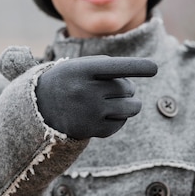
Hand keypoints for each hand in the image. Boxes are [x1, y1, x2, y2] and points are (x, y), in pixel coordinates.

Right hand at [36, 56, 156, 138]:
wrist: (40, 106)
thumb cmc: (70, 80)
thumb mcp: (81, 65)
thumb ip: (107, 67)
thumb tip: (134, 83)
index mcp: (83, 69)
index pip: (115, 67)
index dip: (136, 66)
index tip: (154, 68)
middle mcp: (85, 91)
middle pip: (127, 88)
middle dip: (127, 87)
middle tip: (112, 88)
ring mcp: (89, 112)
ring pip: (130, 107)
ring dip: (131, 103)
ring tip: (121, 100)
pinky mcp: (92, 129)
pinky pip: (121, 123)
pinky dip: (119, 117)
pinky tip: (106, 114)